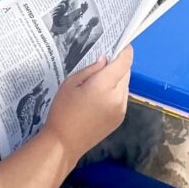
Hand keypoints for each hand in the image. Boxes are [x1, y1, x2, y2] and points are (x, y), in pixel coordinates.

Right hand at [44, 47, 132, 162]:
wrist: (64, 143)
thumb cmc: (62, 111)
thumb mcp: (70, 83)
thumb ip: (90, 70)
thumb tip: (105, 60)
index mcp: (104, 86)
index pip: (124, 63)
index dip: (126, 51)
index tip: (122, 44)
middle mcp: (117, 97)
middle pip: (126, 73)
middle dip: (119, 65)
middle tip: (105, 61)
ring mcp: (121, 109)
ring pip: (125, 86)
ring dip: (118, 79)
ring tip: (100, 81)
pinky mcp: (120, 119)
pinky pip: (122, 98)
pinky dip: (116, 92)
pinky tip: (100, 96)